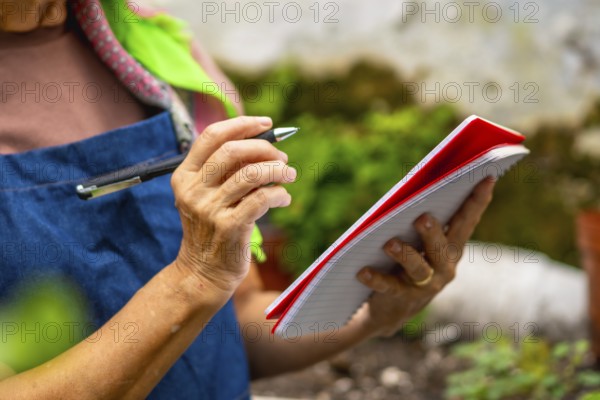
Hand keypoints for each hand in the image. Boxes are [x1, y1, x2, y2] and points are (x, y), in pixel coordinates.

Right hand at [170, 116, 294, 302]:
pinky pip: (263, 198)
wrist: (203, 272)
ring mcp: (210, 209)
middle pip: (233, 150)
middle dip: (265, 148)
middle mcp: (193, 190)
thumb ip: (226, 171)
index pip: (212, 136)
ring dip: (278, 170)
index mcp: (185, 176)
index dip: (242, 125)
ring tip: (289, 176)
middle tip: (282, 158)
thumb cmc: (212, 229)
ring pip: (251, 173)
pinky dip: (280, 194)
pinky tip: (284, 198)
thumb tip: (265, 142)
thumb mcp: (206, 196)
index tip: (266, 124)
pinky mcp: (230, 227)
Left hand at [356, 178, 495, 336]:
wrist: (391, 309)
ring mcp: (424, 285)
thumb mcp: (419, 242)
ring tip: (390, 244)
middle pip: (442, 247)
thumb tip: (417, 188)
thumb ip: (424, 220)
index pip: (466, 221)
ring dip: (404, 255)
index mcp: (451, 247)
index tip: (487, 177)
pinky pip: (388, 286)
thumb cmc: (406, 262)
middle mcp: (444, 267)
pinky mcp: (401, 298)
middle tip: (423, 217)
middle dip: (433, 232)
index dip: (477, 201)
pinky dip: (375, 278)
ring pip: (418, 268)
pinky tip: (362, 271)